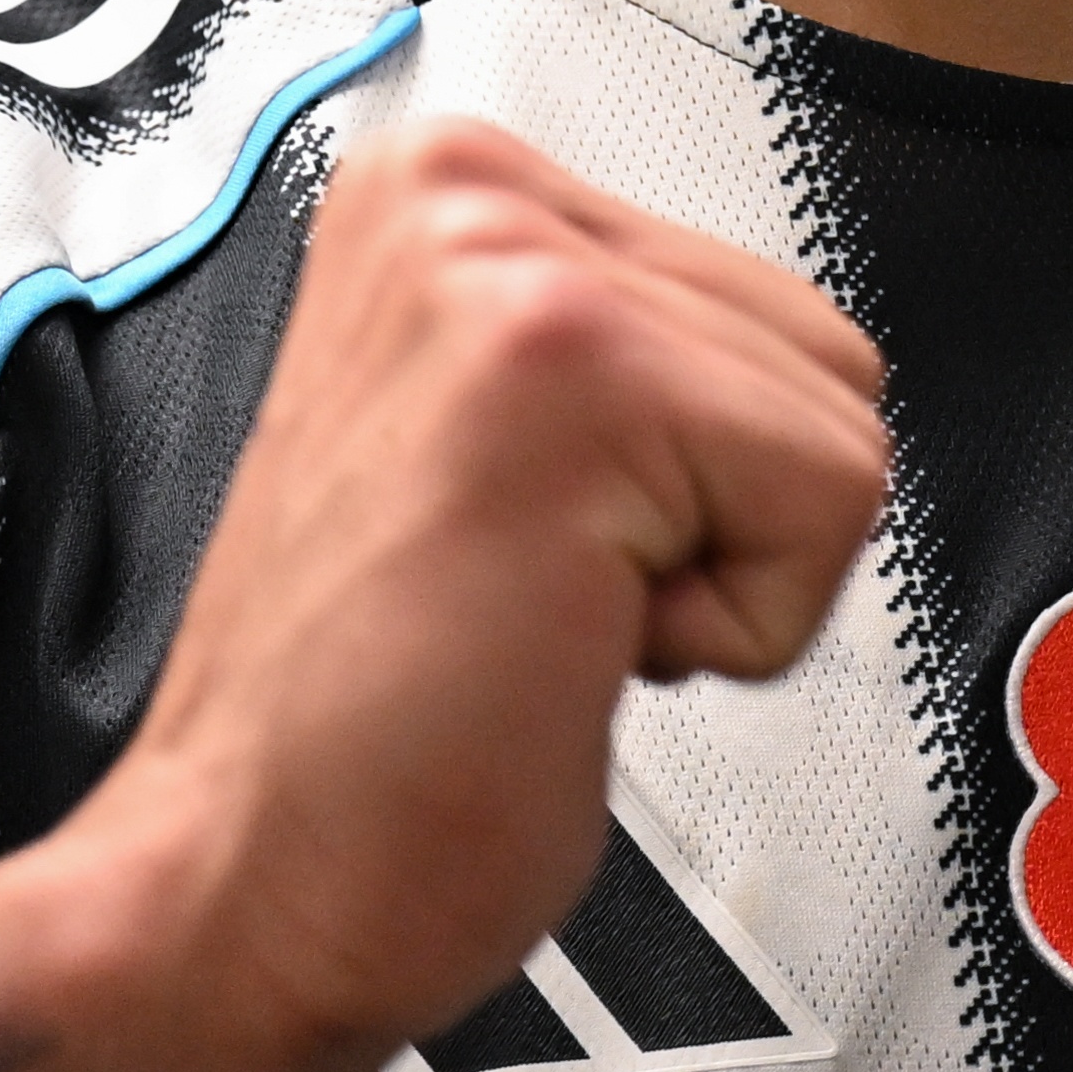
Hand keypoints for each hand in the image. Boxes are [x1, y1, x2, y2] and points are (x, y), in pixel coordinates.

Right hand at [0, 118, 888, 1071]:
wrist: (238, 880)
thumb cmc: (368, 721)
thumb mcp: (500, 438)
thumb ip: (620, 345)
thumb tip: (770, 346)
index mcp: (442, 191)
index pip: (758, 303)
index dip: (695, 479)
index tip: (533, 538)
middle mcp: (462, 194)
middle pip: (817, 346)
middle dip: (721, 513)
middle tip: (535, 588)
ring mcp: (505, 267)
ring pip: (835, 418)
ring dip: (722, 570)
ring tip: (541, 605)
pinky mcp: (572, 367)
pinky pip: (831, 496)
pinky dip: (737, 625)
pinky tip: (564, 637)